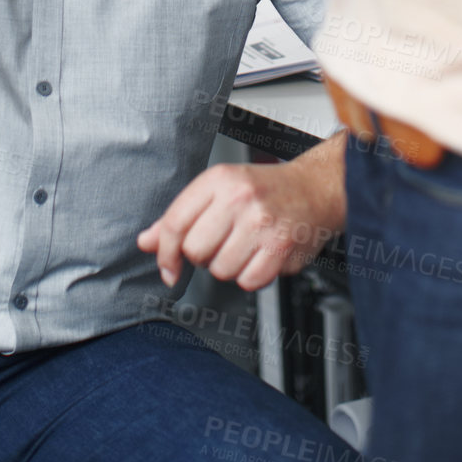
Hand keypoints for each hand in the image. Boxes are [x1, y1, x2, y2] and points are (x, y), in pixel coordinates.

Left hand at [137, 141, 346, 292]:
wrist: (313, 190)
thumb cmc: (263, 190)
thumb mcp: (218, 189)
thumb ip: (180, 216)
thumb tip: (147, 242)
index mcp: (218, 180)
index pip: (175, 223)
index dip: (165, 252)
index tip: (168, 266)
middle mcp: (240, 199)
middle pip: (196, 251)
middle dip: (205, 255)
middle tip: (223, 240)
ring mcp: (262, 224)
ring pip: (221, 270)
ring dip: (230, 266)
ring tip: (245, 245)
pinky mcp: (282, 249)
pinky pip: (248, 282)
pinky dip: (252, 276)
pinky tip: (261, 256)